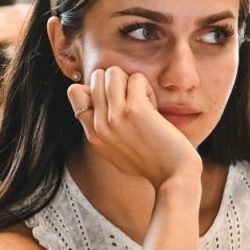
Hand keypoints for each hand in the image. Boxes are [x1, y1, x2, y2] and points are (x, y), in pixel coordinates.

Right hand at [68, 67, 201, 187]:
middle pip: (96, 77)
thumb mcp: (116, 151)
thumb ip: (103, 131)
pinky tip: (154, 108)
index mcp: (92, 134)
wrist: (173, 176)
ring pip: (112, 72)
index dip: (98, 89)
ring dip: (131, 82)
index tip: (116, 103)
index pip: (75, 92)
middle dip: (118, 83)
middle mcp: (99, 125)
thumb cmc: (151, 163)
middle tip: (134, 103)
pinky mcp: (135, 110)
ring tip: (144, 103)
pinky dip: (147, 88)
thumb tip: (94, 99)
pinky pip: (136, 78)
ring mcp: (114, 117)